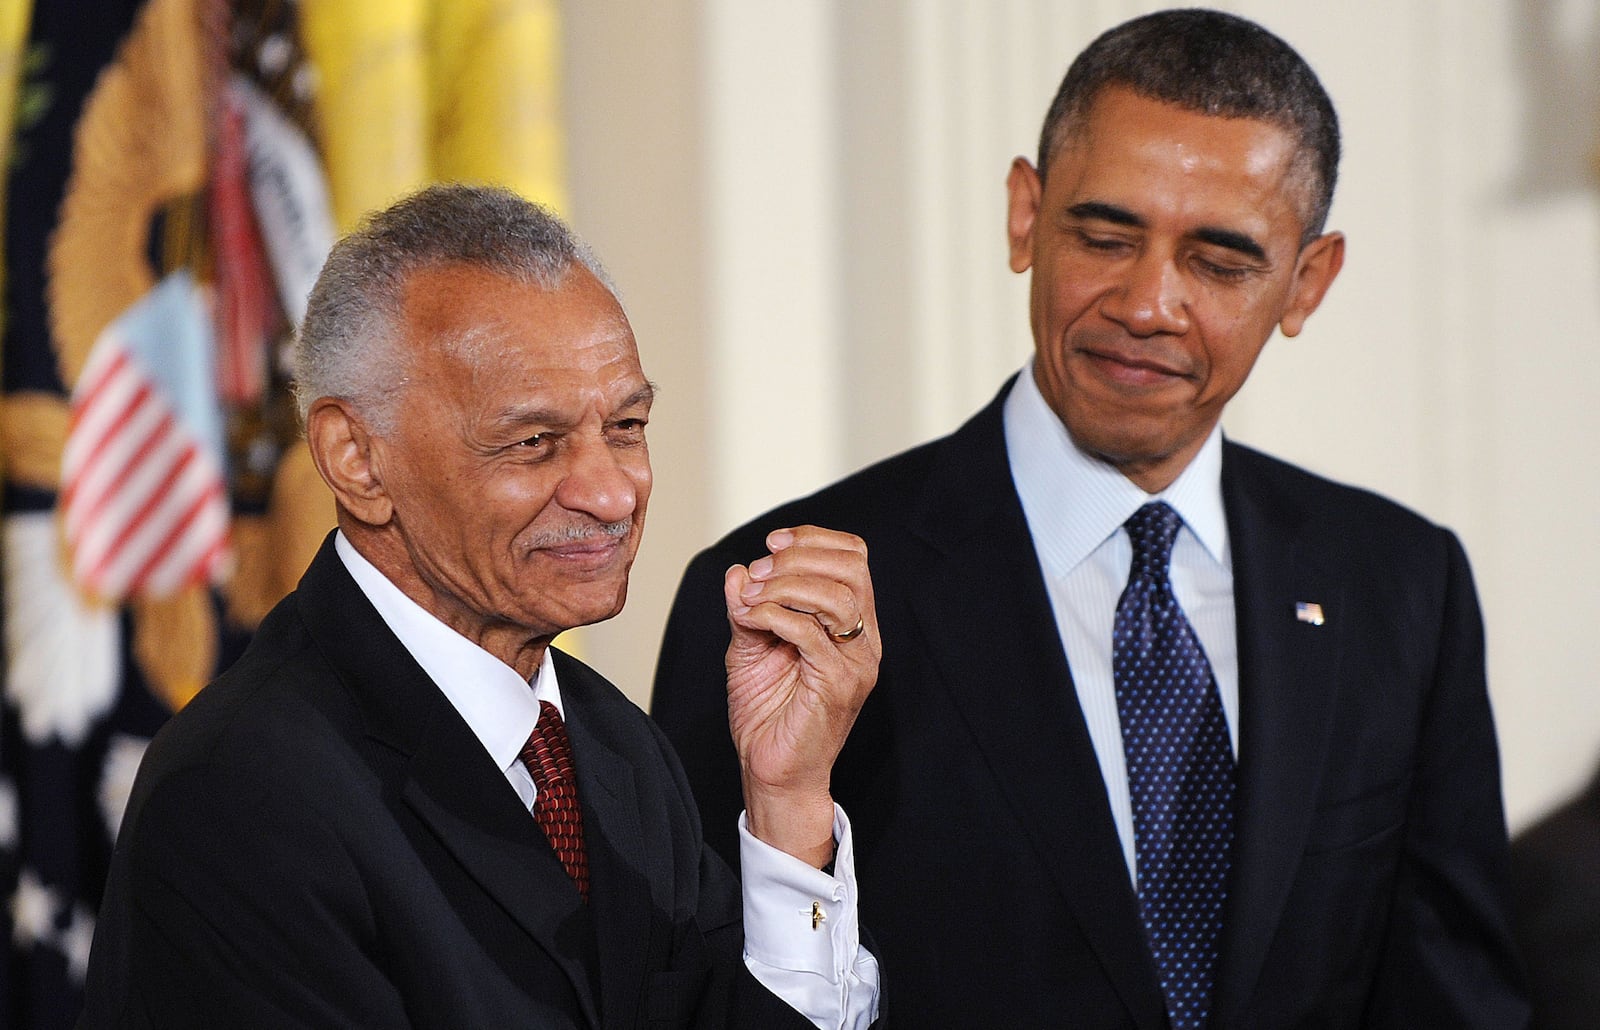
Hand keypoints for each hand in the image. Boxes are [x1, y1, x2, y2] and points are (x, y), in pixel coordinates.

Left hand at [723, 525, 879, 867]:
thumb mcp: (751, 647)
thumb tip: (739, 571)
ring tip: (753, 597)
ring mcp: (856, 662)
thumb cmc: (769, 715)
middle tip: (759, 573)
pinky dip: (775, 615)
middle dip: (799, 558)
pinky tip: (751, 620)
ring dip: (786, 585)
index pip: (854, 558)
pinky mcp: (838, 684)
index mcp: (852, 625)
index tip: (772, 544)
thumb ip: (748, 607)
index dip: (814, 540)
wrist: (772, 773)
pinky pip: (811, 633)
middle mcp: (863, 640)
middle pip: (851, 569)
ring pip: (837, 596)